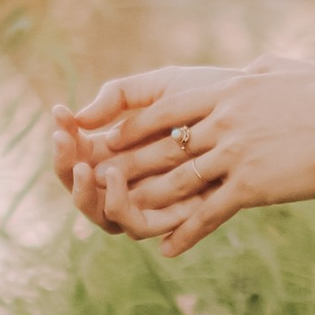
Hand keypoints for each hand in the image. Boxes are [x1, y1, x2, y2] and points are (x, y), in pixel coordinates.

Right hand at [51, 66, 247, 235]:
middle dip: (64, 165)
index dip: (63, 137)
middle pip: (79, 189)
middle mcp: (128, 184)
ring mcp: (147, 206)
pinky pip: (136, 227)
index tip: (59, 113)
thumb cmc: (208, 96)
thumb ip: (119, 96)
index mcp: (118, 152)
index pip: (76, 153)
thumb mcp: (161, 88)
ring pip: (100, 214)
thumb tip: (79, 116)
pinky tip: (114, 177)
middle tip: (64, 142)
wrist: (254, 114)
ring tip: (85, 165)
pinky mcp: (171, 221)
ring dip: (85, 192)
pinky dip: (119, 206)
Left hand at [54, 58, 314, 254]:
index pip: (167, 108)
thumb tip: (254, 65)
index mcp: (229, 92)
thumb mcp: (292, 71)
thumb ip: (264, 69)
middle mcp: (223, 122)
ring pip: (177, 182)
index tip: (111, 136)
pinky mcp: (251, 185)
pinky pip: (209, 214)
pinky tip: (168, 250)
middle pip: (162, 146)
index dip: (134, 125)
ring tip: (123, 218)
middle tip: (99, 179)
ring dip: (147, 202)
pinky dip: (185, 234)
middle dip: (127, 165)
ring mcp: (235, 155)